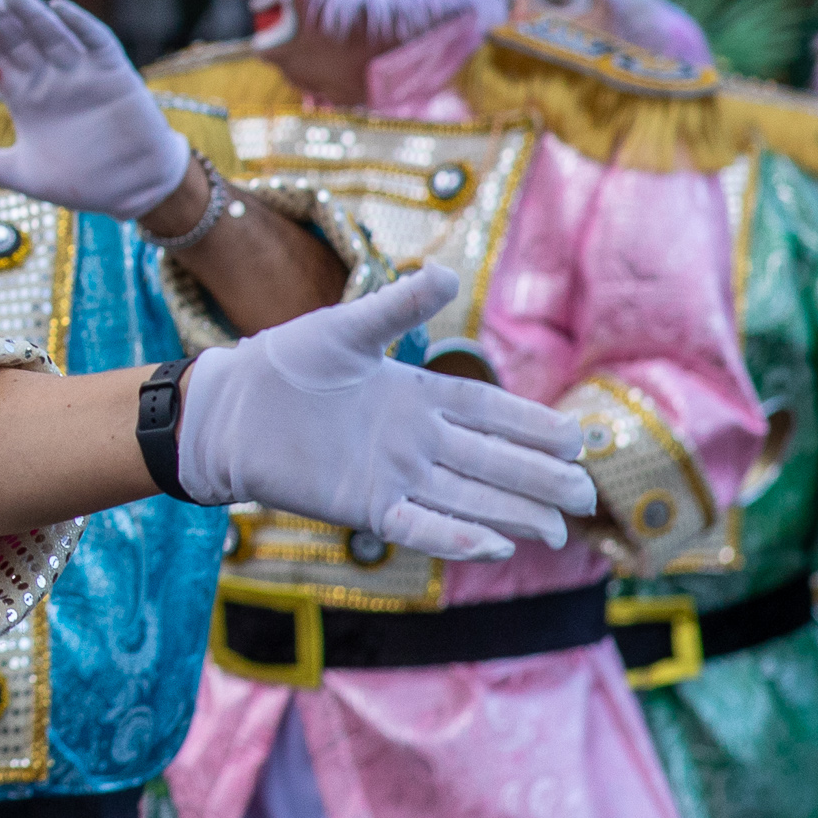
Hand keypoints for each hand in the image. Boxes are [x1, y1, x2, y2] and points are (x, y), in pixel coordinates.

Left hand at [0, 0, 194, 221]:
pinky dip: (80, 26)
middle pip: (19, 40)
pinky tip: (60, 9)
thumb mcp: (21, 174)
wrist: (131, 190)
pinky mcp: (114, 75)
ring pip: (52, 37)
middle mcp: (50, 78)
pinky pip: (96, 43)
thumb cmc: (78, 181)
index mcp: (25, 96)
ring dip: (33, 16)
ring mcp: (82, 74)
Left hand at [177, 265, 597, 560]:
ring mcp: (391, 475)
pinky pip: (416, 525)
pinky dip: (453, 536)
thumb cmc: (287, 363)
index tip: (578, 440)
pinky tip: (495, 544)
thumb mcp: (348, 329)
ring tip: (559, 530)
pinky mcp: (362, 505)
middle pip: (492, 462)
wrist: (229, 409)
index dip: (534, 427)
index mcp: (420, 397)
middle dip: (540, 479)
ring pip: (467, 499)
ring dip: (512, 514)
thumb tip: (447, 273)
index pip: (491, 413)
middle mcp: (415, 441)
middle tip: (587, 495)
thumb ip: (399, 307)